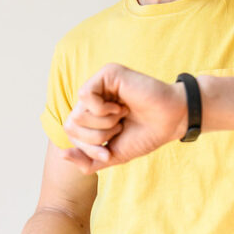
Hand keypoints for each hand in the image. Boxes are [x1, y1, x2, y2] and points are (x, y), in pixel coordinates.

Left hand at [60, 63, 186, 173]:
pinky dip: (103, 109)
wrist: (171, 122)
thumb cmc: (146, 135)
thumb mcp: (113, 154)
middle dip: (95, 137)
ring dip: (103, 123)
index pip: (70, 133)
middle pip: (71, 124)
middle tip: (118, 129)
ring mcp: (100, 83)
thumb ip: (88, 160)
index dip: (87, 148)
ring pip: (78, 112)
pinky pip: (86, 95)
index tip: (109, 152)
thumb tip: (62, 154)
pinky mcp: (107, 73)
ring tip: (122, 116)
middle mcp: (93, 97)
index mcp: (92, 114)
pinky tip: (121, 105)